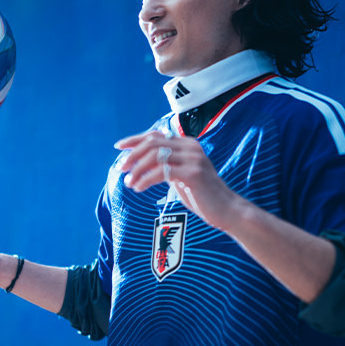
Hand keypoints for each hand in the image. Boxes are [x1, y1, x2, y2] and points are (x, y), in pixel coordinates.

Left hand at [114, 131, 237, 230]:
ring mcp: (193, 159)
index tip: (118, 148)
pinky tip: (138, 189)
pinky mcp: (193, 174)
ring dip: (137, 169)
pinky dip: (145, 180)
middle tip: (120, 169)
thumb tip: (141, 164)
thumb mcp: (182, 175)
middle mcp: (191, 147)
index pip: (155, 135)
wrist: (226, 209)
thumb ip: (167, 166)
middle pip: (152, 143)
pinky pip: (162, 172)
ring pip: (155, 156)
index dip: (135, 140)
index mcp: (188, 144)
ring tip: (129, 182)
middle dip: (132, 155)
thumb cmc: (202, 195)